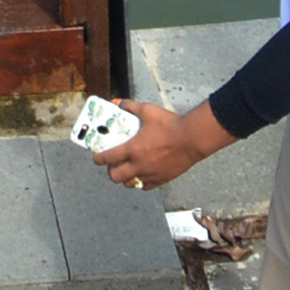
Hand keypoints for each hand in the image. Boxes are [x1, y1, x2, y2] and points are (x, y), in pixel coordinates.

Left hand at [93, 98, 226, 193]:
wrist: (192, 138)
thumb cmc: (170, 124)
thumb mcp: (148, 111)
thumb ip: (130, 107)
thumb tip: (118, 102)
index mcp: (132, 149)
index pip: (107, 159)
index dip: (98, 159)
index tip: (96, 157)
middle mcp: (138, 165)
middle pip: (115, 177)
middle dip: (110, 171)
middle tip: (113, 164)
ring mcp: (150, 174)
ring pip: (129, 184)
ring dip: (125, 178)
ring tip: (127, 169)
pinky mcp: (161, 180)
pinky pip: (144, 186)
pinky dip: (140, 182)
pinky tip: (142, 173)